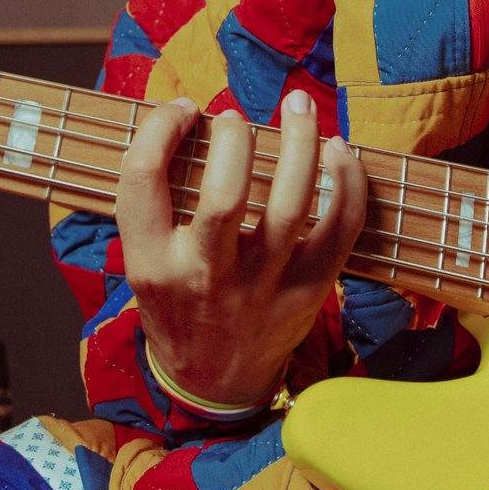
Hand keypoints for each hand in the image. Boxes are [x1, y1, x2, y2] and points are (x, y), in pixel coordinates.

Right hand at [114, 89, 366, 408]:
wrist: (213, 383)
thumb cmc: (178, 306)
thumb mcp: (142, 264)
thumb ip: (153, 206)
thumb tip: (182, 120)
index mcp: (151, 263)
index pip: (143, 178)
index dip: (161, 128)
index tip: (183, 110)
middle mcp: (205, 276)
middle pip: (224, 194)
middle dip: (235, 139)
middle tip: (235, 116)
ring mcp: (261, 288)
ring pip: (290, 205)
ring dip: (301, 144)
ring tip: (299, 106)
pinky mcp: (306, 294)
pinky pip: (339, 231)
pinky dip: (346, 184)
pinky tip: (338, 152)